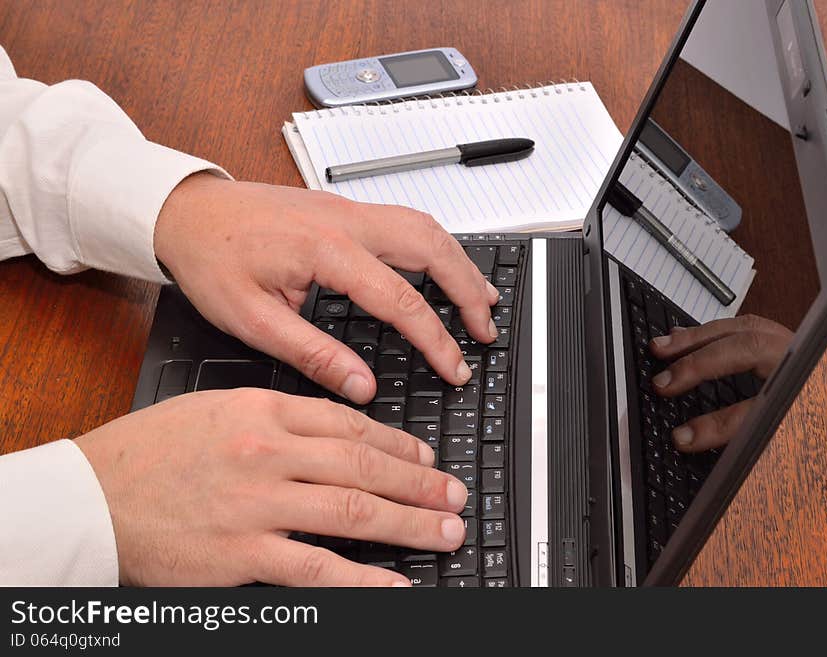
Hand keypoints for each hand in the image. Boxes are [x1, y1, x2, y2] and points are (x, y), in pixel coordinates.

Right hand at [75, 389, 467, 585]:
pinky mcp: (243, 556)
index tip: (427, 457)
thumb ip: (281, 415)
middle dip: (420, 483)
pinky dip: (363, 580)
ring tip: (445, 532)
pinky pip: (317, 570)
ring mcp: (259, 506)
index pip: (352, 426)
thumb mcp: (218, 408)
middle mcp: (269, 454)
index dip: (400, 445)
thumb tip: (341, 428)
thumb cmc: (151, 451)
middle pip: (365, 468)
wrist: (93, 496)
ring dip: (409, 525)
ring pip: (354, 513)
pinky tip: (396, 585)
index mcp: (264, 412)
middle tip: (454, 495)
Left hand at [153, 174, 497, 403]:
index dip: (435, 339)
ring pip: (426, 226)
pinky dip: (436, 247)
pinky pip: (406, 221)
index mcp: (325, 249)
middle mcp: (345, 221)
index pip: (400, 299)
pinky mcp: (344, 209)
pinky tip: (441, 269)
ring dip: (459, 262)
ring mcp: (348, 209)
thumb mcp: (252, 319)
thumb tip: (360, 385)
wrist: (185, 211)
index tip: (454, 366)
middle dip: (469, 289)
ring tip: (481, 299)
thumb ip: (313, 354)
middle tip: (486, 330)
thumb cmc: (210, 258)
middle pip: (432, 245)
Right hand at [649, 315, 792, 451]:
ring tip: (661, 348)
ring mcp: (795, 345)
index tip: (683, 438)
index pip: (754, 409)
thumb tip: (692, 443)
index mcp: (808, 393)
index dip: (714, 425)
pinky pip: (743, 325)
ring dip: (694, 339)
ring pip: (741, 330)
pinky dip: (710, 331)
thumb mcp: (789, 445)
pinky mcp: (785, 339)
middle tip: (660, 385)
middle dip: (696, 366)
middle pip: (744, 352)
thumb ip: (738, 442)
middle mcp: (804, 362)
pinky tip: (687, 336)